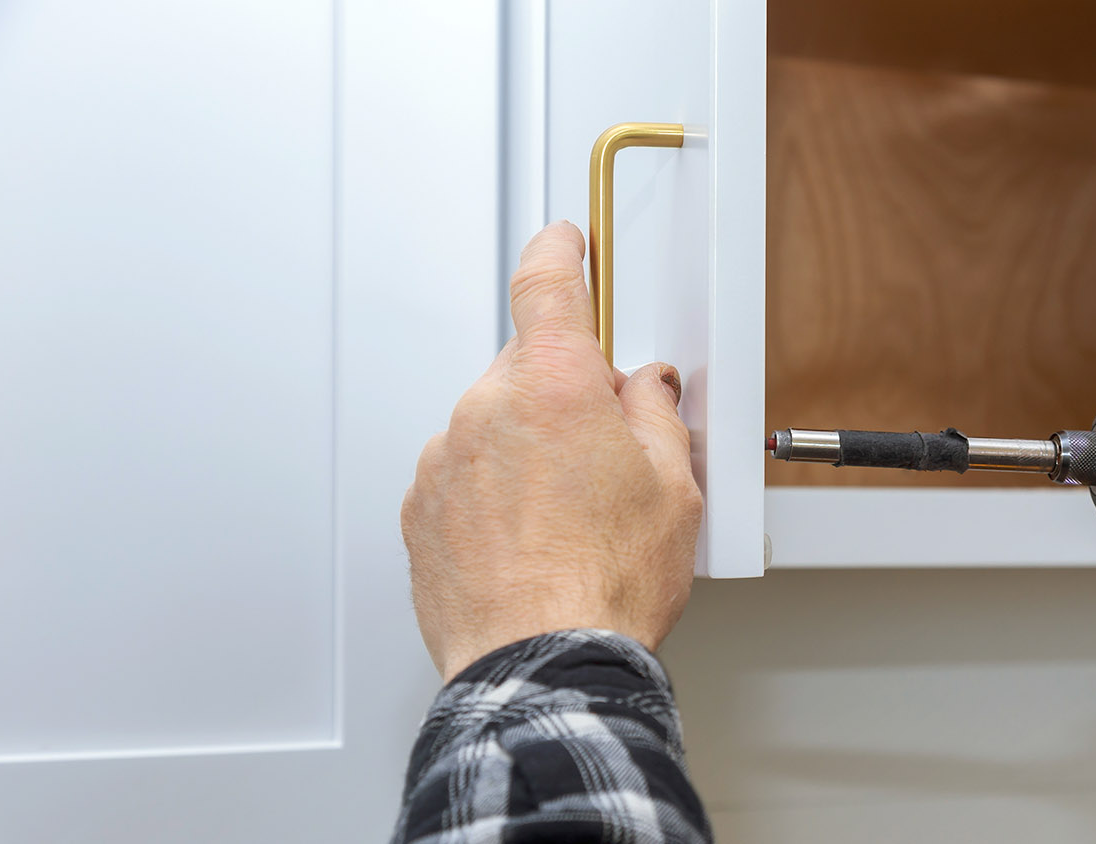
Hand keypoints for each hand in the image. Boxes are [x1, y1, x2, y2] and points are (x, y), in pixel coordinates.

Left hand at [401, 221, 702, 680]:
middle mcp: (487, 409)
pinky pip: (464, 474)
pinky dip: (494, 492)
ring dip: (528, 449)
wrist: (544, 666)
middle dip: (567, 394)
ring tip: (569, 519)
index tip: (564, 239)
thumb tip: (646, 390)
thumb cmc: (604, 587)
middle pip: (529, 367)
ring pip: (495, 424)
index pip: (547, 284)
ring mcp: (446, 459)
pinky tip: (533, 539)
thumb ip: (655, 414)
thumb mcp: (672, 488)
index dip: (559, 251)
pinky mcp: (422, 509)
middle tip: (607, 456)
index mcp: (554, 386)